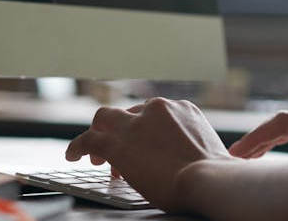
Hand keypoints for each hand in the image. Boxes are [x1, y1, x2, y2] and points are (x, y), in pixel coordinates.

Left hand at [65, 97, 238, 210]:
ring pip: (105, 118)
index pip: (154, 114)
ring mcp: (136, 122)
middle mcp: (158, 108)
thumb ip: (191, 147)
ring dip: (100, 134)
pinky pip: (89, 139)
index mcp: (182, 109)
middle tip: (118, 149)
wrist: (206, 179)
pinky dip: (78, 145)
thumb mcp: (208, 150)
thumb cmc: (214, 174)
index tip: (143, 147)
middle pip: (129, 111)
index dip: (145, 132)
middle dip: (122, 128)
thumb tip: (187, 159)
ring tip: (96, 155)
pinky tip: (73, 155)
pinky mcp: (117, 141)